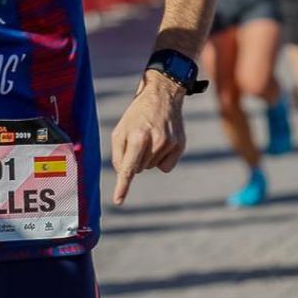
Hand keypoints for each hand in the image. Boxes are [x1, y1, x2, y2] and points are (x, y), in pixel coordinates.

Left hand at [110, 71, 186, 205]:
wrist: (162, 96)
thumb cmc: (136, 116)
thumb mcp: (120, 131)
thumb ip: (118, 154)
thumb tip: (124, 174)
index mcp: (138, 137)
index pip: (128, 168)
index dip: (123, 187)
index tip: (118, 201)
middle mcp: (155, 142)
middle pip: (139, 169)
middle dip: (135, 159)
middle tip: (138, 138)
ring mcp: (170, 144)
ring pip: (152, 167)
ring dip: (148, 157)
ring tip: (150, 136)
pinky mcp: (180, 145)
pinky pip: (166, 167)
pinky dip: (161, 160)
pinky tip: (162, 143)